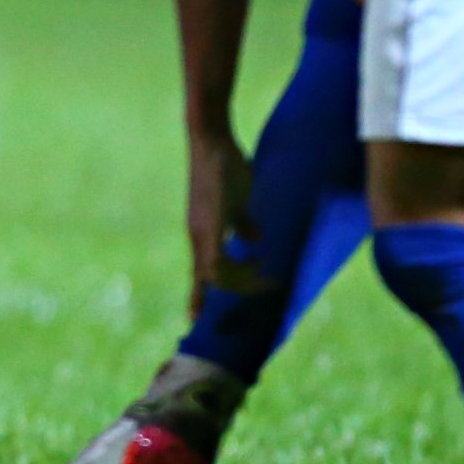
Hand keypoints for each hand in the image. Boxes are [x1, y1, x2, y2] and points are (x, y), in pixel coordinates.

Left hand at [184, 127, 252, 318]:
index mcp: (202, 234)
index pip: (199, 274)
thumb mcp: (236, 202)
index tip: (194, 322)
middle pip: (209, 280)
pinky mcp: (210, 220)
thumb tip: (253, 241)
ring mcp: (201, 228)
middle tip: (269, 284)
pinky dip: (234, 266)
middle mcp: (197, 235)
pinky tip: (255, 259)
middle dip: (238, 290)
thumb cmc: (225, 167)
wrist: (212, 141)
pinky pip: (215, 256)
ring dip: (243, 278)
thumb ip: (243, 223)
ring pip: (213, 273)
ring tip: (266, 268)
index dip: (197, 298)